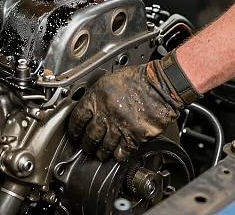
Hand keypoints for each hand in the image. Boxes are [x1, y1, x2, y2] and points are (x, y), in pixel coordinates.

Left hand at [67, 60, 186, 161]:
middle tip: (86, 146)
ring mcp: (120, 125)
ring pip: (104, 147)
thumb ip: (96, 96)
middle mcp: (106, 112)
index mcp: (97, 96)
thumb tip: (88, 109)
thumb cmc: (138, 79)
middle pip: (89, 136)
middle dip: (86, 144)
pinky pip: (122, 152)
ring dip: (101, 152)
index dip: (74, 129)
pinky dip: (118, 155)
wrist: (160, 84)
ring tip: (100, 153)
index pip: (77, 118)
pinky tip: (117, 154)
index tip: (74, 134)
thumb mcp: (109, 81)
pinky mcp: (135, 136)